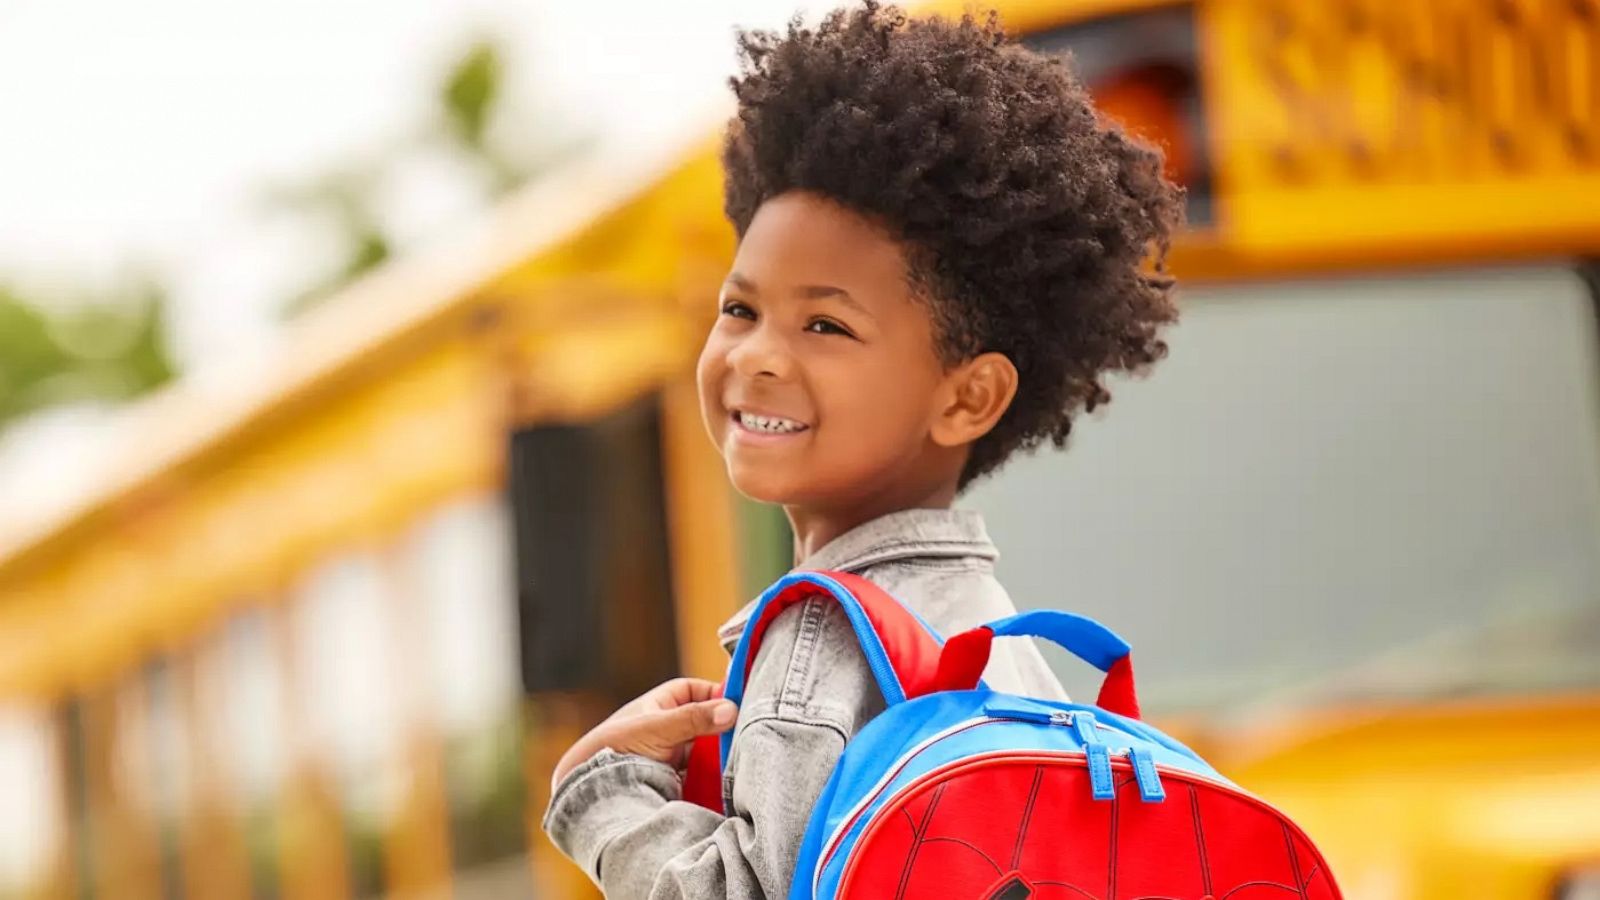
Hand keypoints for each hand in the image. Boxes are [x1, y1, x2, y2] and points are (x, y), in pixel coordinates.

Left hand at [552, 678, 737, 790]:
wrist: (591, 791)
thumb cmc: (616, 748)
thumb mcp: (657, 727)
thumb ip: (693, 718)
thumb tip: (730, 709)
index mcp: (661, 704)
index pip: (697, 690)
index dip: (717, 693)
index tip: (739, 703)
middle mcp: (670, 727)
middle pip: (707, 722)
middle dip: (725, 728)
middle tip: (747, 733)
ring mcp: (674, 754)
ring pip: (708, 750)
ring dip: (722, 754)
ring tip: (742, 758)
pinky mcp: (677, 780)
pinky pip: (704, 774)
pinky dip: (715, 776)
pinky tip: (728, 779)